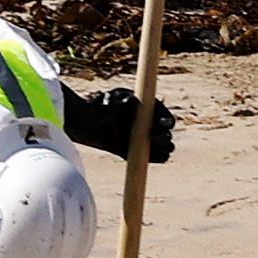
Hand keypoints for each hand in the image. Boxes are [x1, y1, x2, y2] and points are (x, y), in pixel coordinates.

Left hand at [60, 82, 180, 165]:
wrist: (89, 124)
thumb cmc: (101, 106)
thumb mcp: (110, 98)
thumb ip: (121, 99)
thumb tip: (133, 103)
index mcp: (152, 111)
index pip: (166, 118)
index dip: (167, 121)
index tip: (162, 124)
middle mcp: (153, 127)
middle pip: (168, 135)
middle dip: (164, 138)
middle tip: (153, 138)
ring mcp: (148, 141)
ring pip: (166, 149)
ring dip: (162, 150)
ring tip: (148, 146)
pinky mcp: (141, 154)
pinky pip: (156, 159)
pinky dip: (155, 159)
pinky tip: (144, 156)